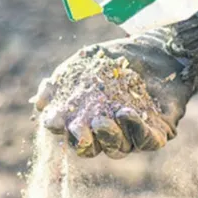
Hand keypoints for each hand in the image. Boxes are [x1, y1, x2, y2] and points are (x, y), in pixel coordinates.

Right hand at [32, 35, 191, 158]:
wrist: (159, 48)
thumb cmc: (119, 58)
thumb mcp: (84, 64)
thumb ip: (61, 82)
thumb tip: (38, 104)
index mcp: (87, 121)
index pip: (71, 136)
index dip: (62, 132)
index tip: (55, 122)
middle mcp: (108, 132)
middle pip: (91, 149)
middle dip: (84, 141)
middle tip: (81, 130)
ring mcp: (132, 135)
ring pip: (117, 148)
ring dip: (108, 135)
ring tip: (103, 119)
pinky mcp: (156, 134)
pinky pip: (145, 141)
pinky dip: (134, 129)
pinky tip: (127, 113)